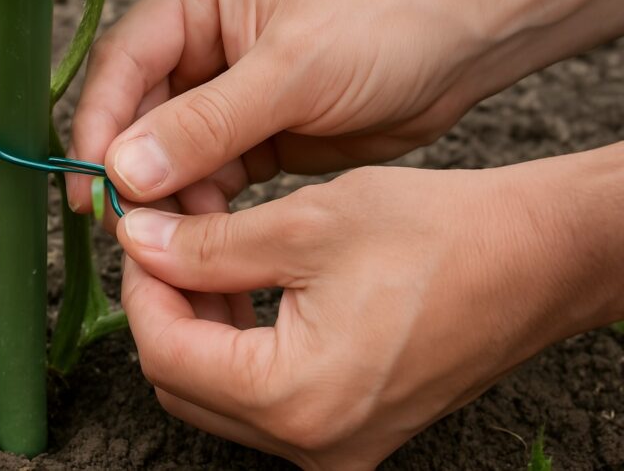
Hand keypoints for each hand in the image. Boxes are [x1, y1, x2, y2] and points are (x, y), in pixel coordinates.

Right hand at [68, 0, 485, 216]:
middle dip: (130, 171)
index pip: (122, 64)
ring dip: (164, 196)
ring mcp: (218, 89)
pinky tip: (204, 235)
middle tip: (124, 229)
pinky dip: (199, 206)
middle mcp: (196, 40)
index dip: (97, 127)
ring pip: (164, 152)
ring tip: (168, 241)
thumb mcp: (292, 74)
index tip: (88, 188)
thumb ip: (206, 124)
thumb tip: (122, 171)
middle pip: (135, 113)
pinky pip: (202, 175)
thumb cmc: (381, 34)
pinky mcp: (244, 133)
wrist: (457, 52)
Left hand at [117, 152, 623, 469]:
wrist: (534, 258)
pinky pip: (263, 396)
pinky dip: (238, 341)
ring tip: (200, 252)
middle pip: (183, 381)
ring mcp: (335, 446)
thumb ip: (206, 245)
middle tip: (163, 238)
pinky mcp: (351, 428)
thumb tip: (136, 243)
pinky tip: (241, 284)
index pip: (166, 352)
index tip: (137, 232)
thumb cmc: (438, 236)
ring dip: (196, 321)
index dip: (138, 286)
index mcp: (297, 400)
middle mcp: (313, 445)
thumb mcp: (305, 225)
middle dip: (162, 304)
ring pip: (218, 391)